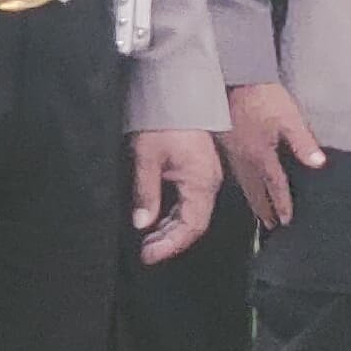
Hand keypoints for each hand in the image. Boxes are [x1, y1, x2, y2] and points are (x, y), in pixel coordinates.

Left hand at [133, 128, 222, 264]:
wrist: (175, 94)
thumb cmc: (161, 122)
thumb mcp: (146, 158)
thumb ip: (145, 193)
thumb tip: (142, 224)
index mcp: (201, 182)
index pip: (192, 225)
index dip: (171, 244)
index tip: (148, 256)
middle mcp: (209, 183)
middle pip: (193, 223)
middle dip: (169, 241)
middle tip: (144, 253)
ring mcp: (205, 178)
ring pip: (191, 214)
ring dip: (169, 230)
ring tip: (147, 242)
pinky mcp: (197, 172)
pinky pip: (188, 202)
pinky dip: (172, 216)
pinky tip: (156, 223)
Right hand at [224, 82, 323, 229]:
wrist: (234, 79)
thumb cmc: (264, 97)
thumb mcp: (290, 118)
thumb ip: (303, 142)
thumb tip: (319, 164)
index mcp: (261, 154)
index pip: (275, 185)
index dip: (282, 203)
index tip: (286, 221)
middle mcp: (245, 158)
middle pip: (255, 189)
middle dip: (263, 208)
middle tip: (269, 225)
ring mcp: (233, 151)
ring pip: (243, 182)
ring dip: (252, 199)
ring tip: (258, 212)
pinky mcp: (227, 143)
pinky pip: (236, 172)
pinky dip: (243, 184)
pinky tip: (244, 184)